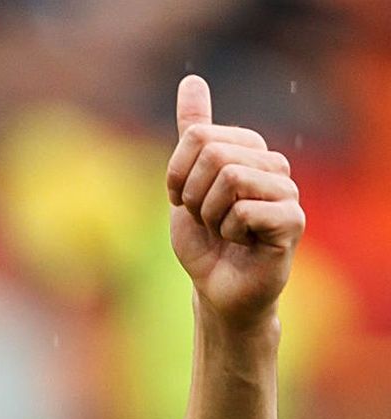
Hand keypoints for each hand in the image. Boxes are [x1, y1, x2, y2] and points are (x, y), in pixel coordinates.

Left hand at [165, 75, 304, 325]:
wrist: (216, 287)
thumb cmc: (203, 239)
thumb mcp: (184, 181)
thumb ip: (192, 132)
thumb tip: (192, 80)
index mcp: (249, 150)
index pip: (199, 136)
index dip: (177, 174)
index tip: (184, 200)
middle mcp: (274, 165)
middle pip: (215, 154)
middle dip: (193, 195)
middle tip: (205, 220)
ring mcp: (287, 192)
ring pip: (230, 178)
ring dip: (210, 215)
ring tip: (223, 232)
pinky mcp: (293, 221)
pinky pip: (244, 210)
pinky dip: (228, 232)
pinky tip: (241, 244)